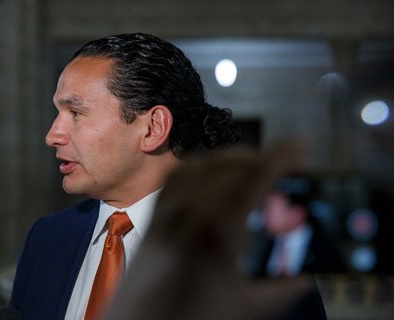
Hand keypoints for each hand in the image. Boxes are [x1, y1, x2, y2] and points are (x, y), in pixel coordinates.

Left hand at [107, 140, 312, 318]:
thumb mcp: (244, 307)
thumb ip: (280, 289)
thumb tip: (303, 280)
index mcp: (217, 227)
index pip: (255, 175)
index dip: (282, 156)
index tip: (300, 146)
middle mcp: (188, 210)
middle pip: (230, 164)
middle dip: (262, 158)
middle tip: (285, 166)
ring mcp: (167, 212)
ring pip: (200, 163)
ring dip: (230, 159)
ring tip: (251, 168)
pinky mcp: (154, 219)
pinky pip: (175, 178)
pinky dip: (199, 168)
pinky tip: (209, 179)